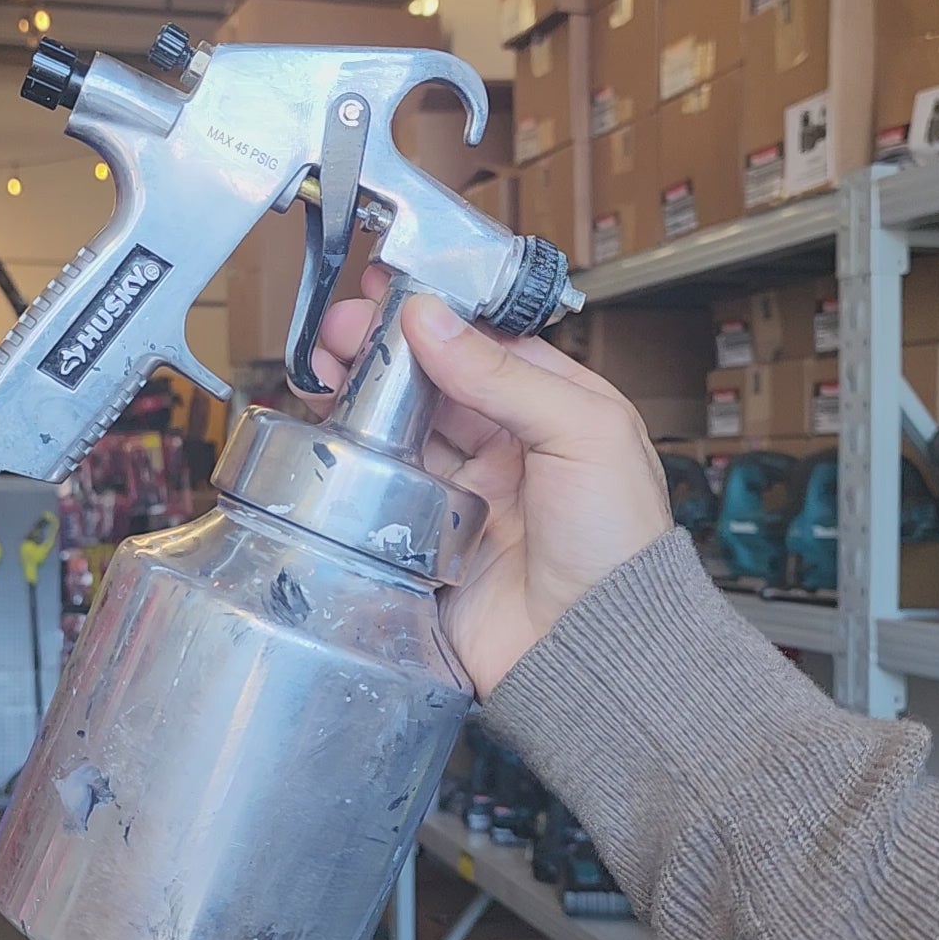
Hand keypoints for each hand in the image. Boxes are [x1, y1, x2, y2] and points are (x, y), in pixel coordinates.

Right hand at [300, 273, 672, 697]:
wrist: (590, 650)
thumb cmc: (617, 543)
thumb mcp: (582, 432)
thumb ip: (504, 372)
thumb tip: (430, 319)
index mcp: (551, 409)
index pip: (483, 343)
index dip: (433, 313)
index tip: (385, 289)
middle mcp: (504, 447)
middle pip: (430, 383)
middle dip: (381, 351)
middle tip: (335, 332)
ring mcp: (461, 494)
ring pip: (397, 431)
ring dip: (358, 399)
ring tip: (321, 372)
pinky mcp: (424, 540)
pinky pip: (379, 491)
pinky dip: (352, 462)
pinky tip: (328, 435)